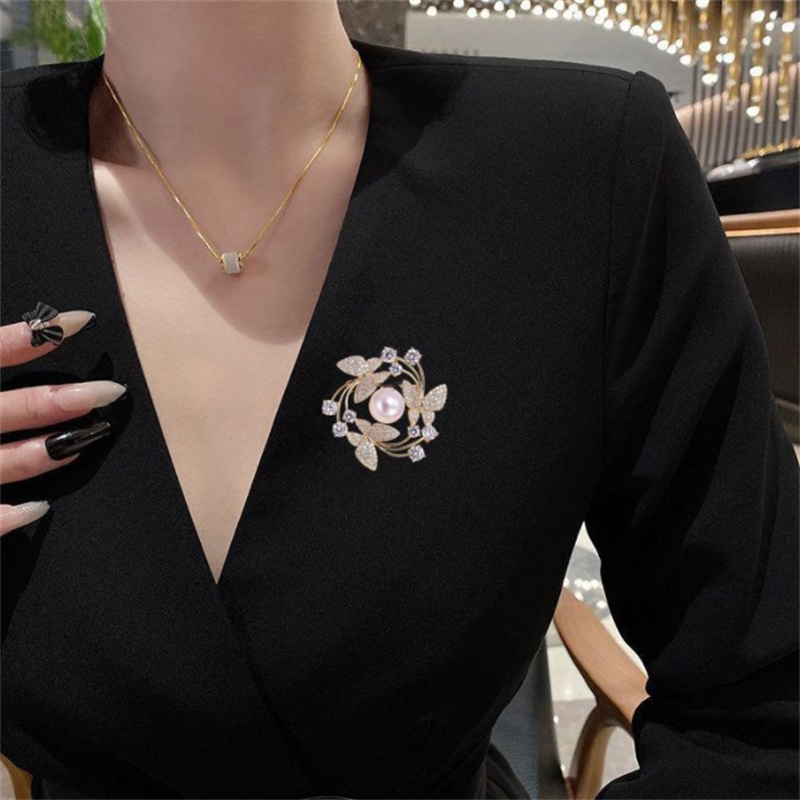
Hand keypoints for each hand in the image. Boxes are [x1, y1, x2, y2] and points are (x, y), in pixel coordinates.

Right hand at [0, 308, 126, 535]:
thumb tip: (31, 327)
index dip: (36, 335)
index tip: (86, 319)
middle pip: (11, 410)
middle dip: (62, 400)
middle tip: (110, 391)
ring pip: (6, 461)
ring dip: (49, 451)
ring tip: (89, 439)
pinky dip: (11, 515)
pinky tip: (42, 508)